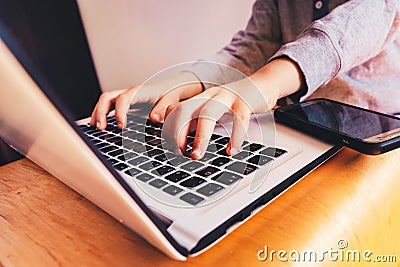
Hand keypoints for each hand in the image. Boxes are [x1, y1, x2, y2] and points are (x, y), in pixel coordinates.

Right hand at [89, 72, 202, 129]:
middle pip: (108, 97)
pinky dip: (101, 114)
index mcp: (141, 92)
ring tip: (95, 128)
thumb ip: (164, 108)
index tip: (120, 126)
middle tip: (101, 127)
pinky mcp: (126, 104)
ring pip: (105, 101)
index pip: (124, 98)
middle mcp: (130, 93)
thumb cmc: (172, 94)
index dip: (119, 112)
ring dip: (97, 113)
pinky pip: (109, 106)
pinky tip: (98, 125)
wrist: (173, 88)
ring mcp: (126, 97)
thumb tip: (154, 118)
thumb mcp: (172, 100)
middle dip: (101, 111)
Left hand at [162, 78, 278, 158]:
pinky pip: (239, 118)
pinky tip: (231, 151)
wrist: (261, 86)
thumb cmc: (233, 104)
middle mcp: (209, 96)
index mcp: (199, 99)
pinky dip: (234, 136)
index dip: (168, 129)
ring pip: (208, 113)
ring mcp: (227, 97)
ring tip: (197, 156)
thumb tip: (177, 144)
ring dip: (200, 137)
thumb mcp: (210, 113)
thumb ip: (195, 124)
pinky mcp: (245, 101)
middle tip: (179, 154)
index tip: (171, 150)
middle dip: (177, 133)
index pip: (174, 111)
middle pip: (184, 109)